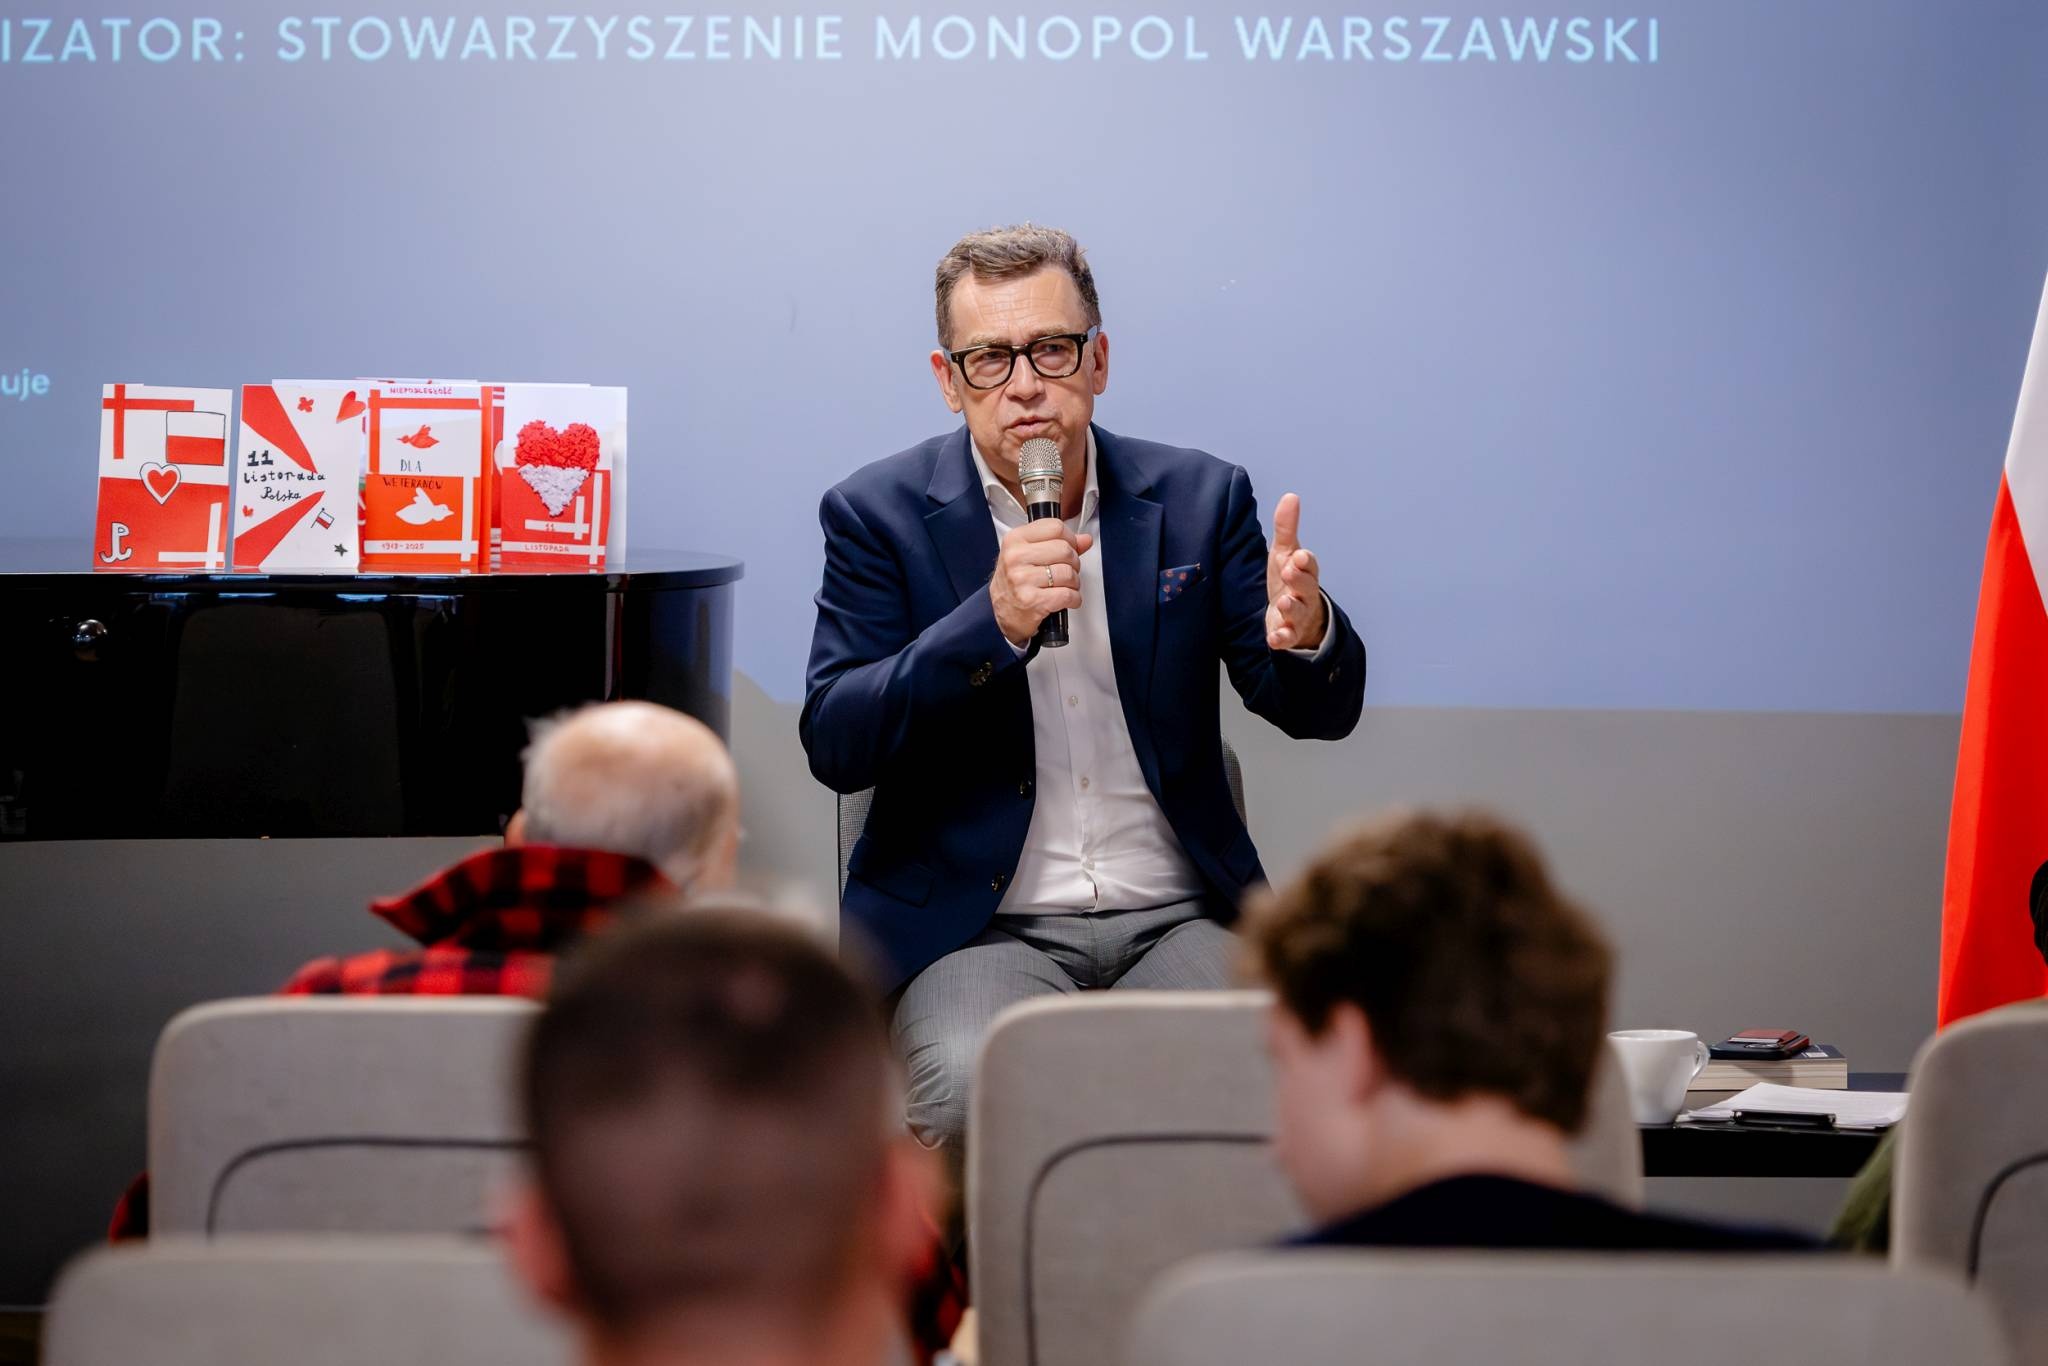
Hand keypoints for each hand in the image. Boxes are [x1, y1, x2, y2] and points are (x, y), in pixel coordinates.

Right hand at [992, 518, 1093, 645]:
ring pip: (1068, 573)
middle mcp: (1016, 557)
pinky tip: (1065, 599)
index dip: (1069, 539)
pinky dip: (1074, 599)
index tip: (1068, 548)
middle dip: (1074, 563)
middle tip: (1066, 571)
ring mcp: (1022, 579)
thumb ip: (1059, 543)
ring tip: (1064, 586)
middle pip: (1065, 549)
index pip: (1055, 527)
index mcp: (1015, 540)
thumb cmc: (1016, 582)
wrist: (1004, 612)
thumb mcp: (1030, 554)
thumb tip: (1085, 539)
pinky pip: (1068, 595)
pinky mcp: (1032, 601)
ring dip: (1074, 583)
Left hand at [1265, 492, 1326, 650]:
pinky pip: (1288, 637)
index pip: (1309, 564)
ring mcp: (1298, 614)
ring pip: (1299, 612)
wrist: (1294, 613)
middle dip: (1299, 580)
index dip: (1305, 560)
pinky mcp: (1289, 633)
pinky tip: (1274, 638)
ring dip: (1292, 607)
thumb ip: (1287, 528)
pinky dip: (1282, 638)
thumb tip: (1291, 496)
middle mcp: (1305, 593)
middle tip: (1288, 571)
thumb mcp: (1285, 553)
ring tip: (1283, 602)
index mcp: (1304, 571)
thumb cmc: (1289, 578)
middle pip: (1307, 586)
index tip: (1298, 555)